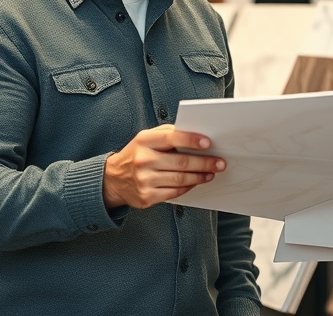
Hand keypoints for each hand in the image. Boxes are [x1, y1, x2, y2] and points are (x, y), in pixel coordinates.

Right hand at [103, 124, 224, 209]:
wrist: (113, 179)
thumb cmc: (135, 155)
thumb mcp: (146, 138)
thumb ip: (167, 134)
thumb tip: (195, 136)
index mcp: (144, 141)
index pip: (172, 138)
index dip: (192, 140)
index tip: (208, 143)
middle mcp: (143, 160)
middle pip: (181, 162)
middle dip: (204, 162)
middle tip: (219, 162)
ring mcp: (144, 180)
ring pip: (180, 179)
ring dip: (200, 176)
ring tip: (211, 173)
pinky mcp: (147, 197)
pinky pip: (174, 192)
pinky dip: (188, 187)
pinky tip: (196, 182)